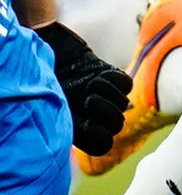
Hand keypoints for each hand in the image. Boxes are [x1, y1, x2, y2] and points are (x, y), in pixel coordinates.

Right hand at [34, 20, 131, 155]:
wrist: (49, 50)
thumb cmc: (42, 79)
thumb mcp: (48, 101)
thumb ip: (62, 117)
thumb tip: (76, 130)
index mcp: (76, 128)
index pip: (103, 145)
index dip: (99, 136)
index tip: (85, 123)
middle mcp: (92, 114)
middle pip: (117, 125)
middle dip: (106, 113)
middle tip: (88, 100)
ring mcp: (104, 95)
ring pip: (123, 105)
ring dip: (109, 94)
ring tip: (91, 85)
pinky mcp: (111, 76)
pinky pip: (126, 84)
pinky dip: (116, 80)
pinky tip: (102, 75)